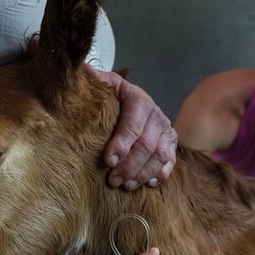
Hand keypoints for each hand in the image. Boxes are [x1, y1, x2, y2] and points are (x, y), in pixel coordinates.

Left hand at [84, 65, 176, 189]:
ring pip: (160, 156)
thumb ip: (96, 80)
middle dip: (129, 165)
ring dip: (143, 173)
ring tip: (126, 185)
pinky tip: (148, 184)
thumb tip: (82, 69)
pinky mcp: (172, 142)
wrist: (136, 100)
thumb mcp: (107, 85)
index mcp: (139, 100)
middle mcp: (156, 114)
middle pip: (147, 145)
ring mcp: (167, 129)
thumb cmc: (115, 97)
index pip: (132, 124)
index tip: (108, 161)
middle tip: (113, 180)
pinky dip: (161, 174)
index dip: (121, 144)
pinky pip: (171, 160)